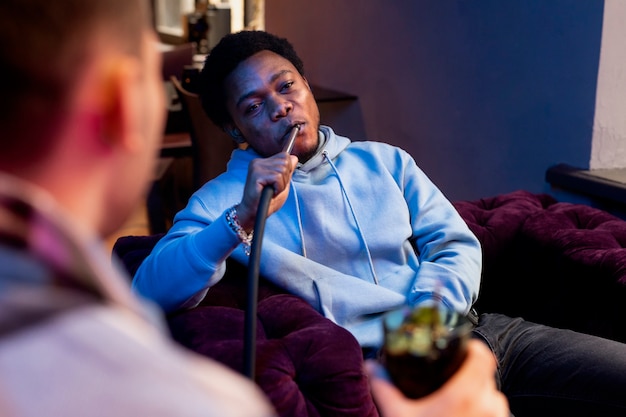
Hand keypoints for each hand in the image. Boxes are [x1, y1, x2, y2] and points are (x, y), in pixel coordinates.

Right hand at [236, 152, 298, 230]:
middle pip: (286, 161)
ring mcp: (256, 167)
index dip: (287, 171)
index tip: (277, 183)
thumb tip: (294, 157)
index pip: (285, 156)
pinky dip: (278, 188)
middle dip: (285, 178)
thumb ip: (287, 170)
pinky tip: (270, 193)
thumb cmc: (267, 200)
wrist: (254, 213)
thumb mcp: (282, 183)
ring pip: (282, 170)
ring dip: (281, 185)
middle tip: (274, 188)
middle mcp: (258, 162)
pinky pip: (277, 177)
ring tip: (271, 191)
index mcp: (262, 162)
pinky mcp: (256, 175)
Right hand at [365, 340, 508, 416]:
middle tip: (446, 382)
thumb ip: (383, 388)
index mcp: (466, 394)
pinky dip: (480, 415)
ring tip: (452, 407)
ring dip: (476, 398)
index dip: (472, 347)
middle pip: (485, 377)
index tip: (459, 349)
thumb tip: (372, 368)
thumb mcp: (397, 416)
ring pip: (492, 399)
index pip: (483, 355)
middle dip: (467, 376)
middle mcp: (488, 406)